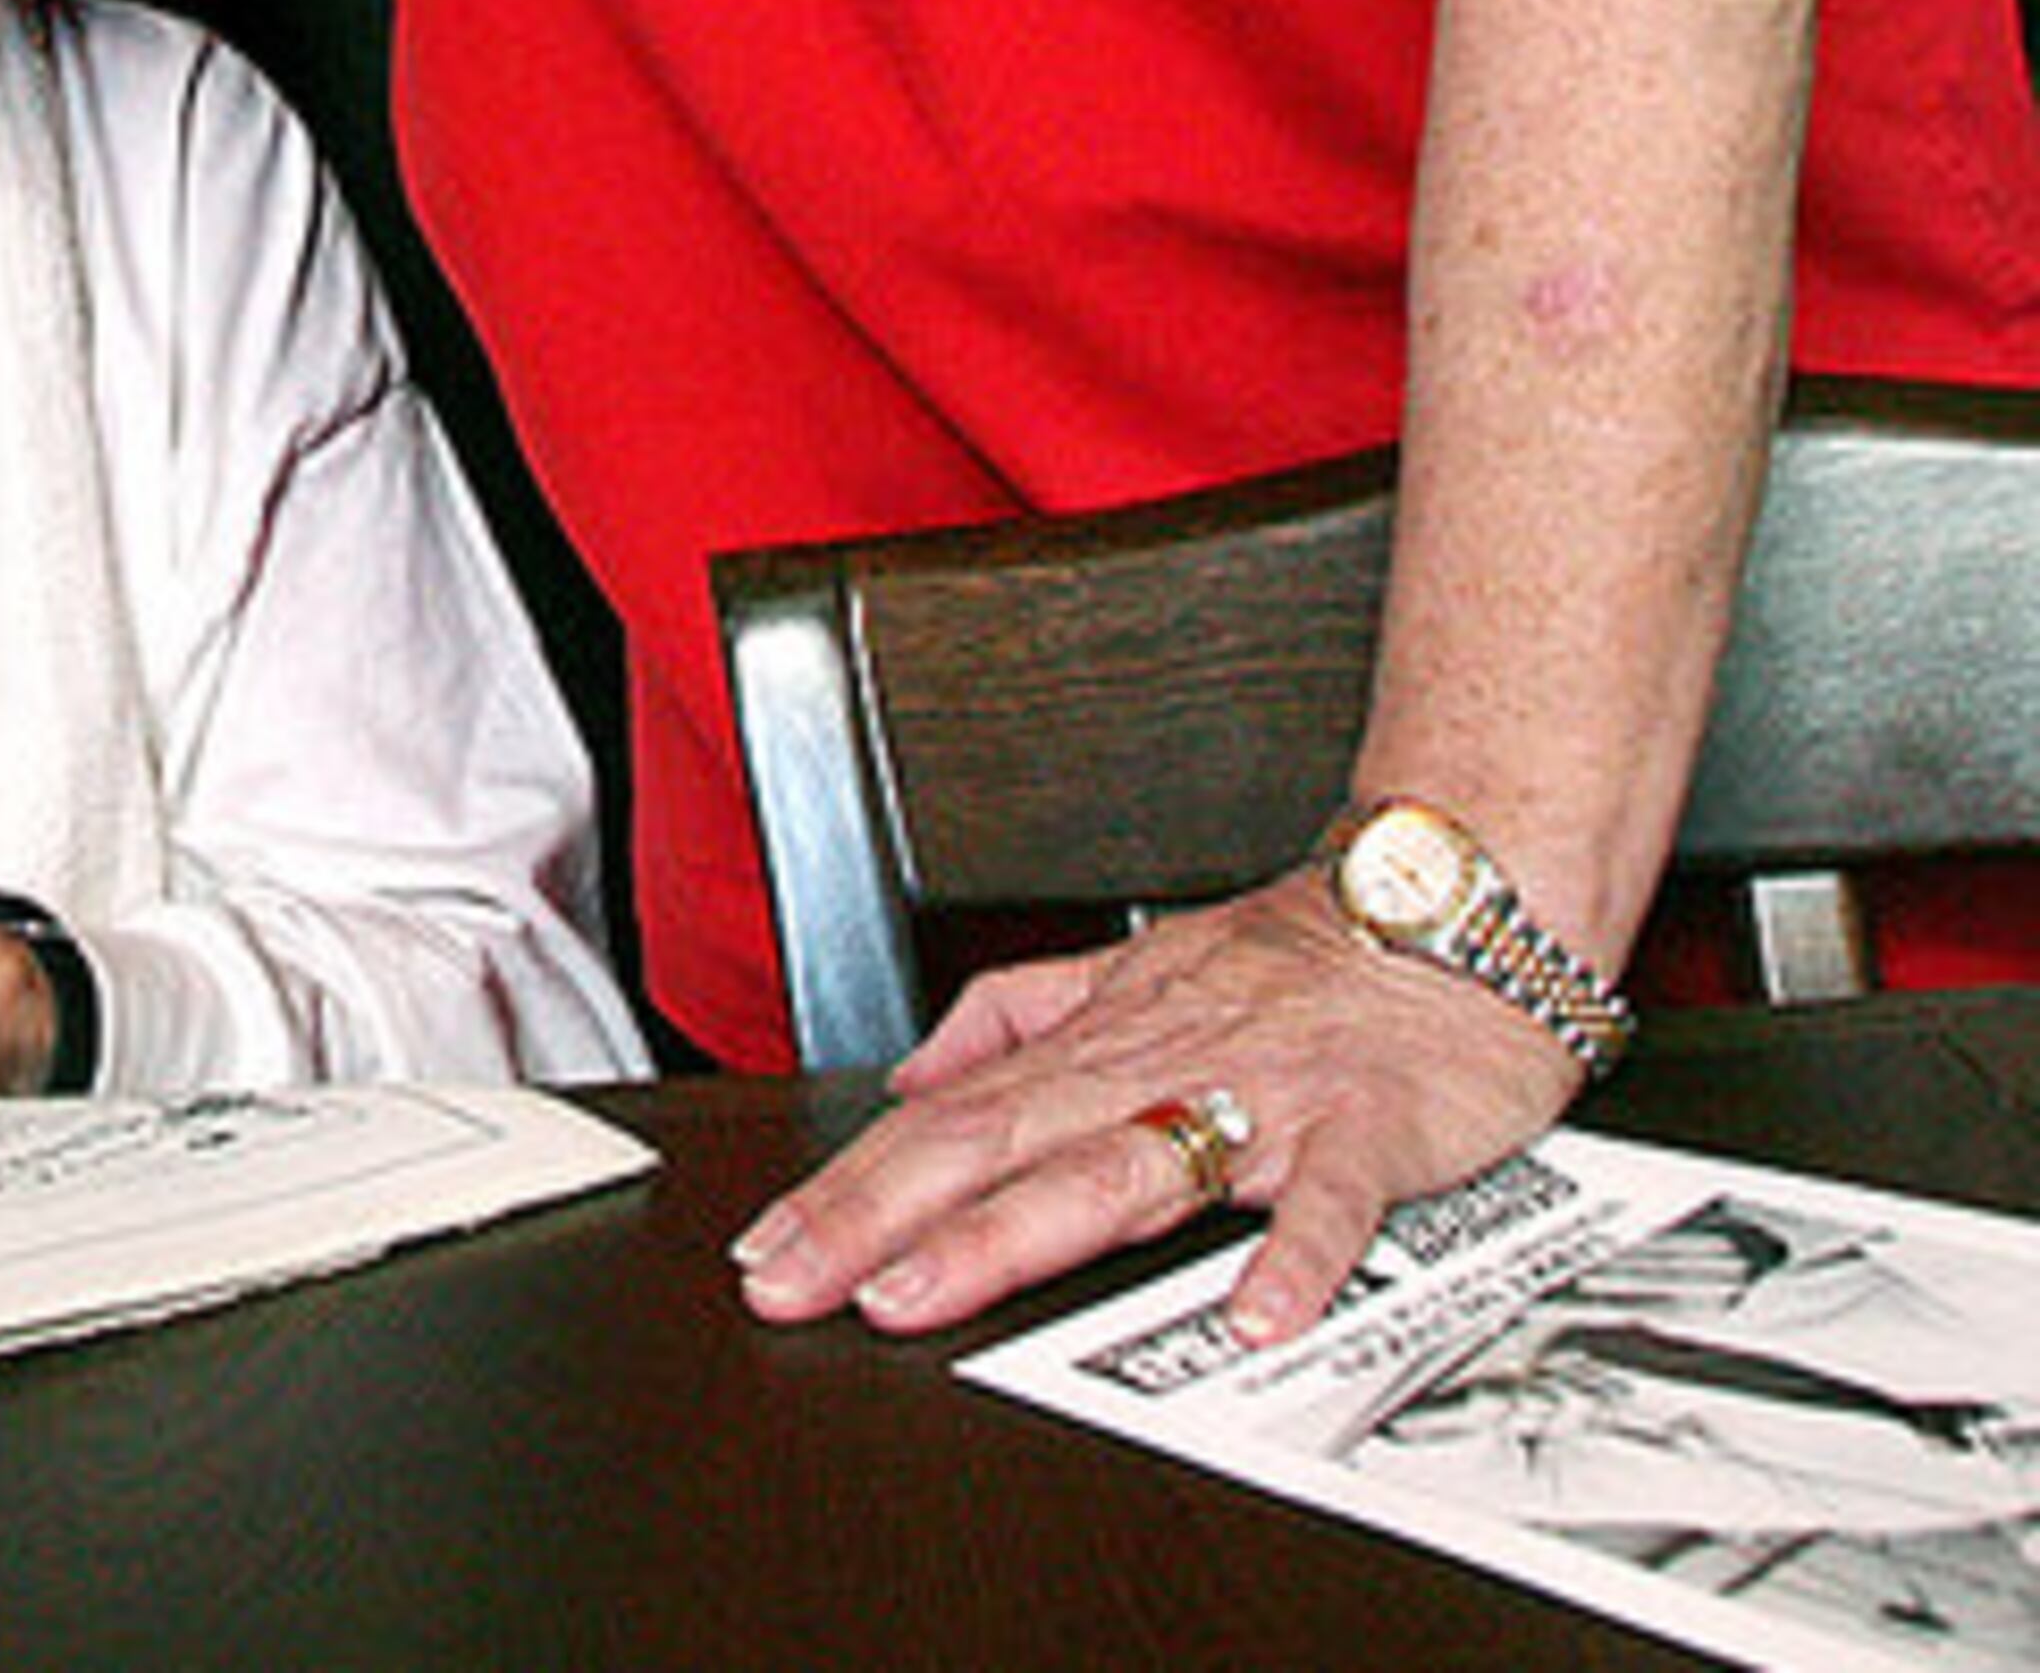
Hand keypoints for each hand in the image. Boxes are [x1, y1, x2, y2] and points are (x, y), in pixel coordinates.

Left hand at [729, 868, 1580, 1342]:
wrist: (1450, 903)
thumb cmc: (1300, 957)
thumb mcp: (1134, 968)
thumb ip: (1019, 1018)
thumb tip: (911, 1075)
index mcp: (1100, 1043)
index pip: (947, 1122)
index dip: (852, 1187)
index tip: (771, 1249)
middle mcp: (1157, 1068)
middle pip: (995, 1145)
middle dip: (882, 1217)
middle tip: (793, 1280)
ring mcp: (1258, 1098)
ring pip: (1118, 1168)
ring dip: (1015, 1232)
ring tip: (927, 1294)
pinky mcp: (1364, 1129)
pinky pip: (1330, 1201)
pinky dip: (1292, 1257)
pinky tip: (1255, 1318)